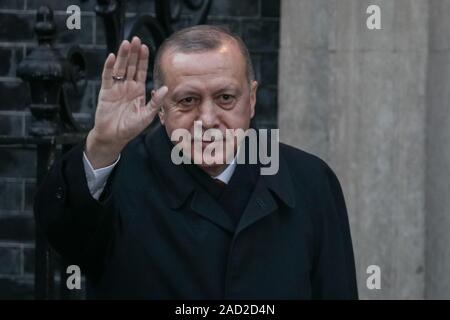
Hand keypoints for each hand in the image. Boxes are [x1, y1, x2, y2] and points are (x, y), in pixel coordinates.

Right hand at [86, 36, 167, 168]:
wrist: (113, 137)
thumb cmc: (131, 128)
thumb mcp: (147, 115)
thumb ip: (156, 102)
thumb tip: (166, 88)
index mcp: (138, 90)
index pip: (141, 71)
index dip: (143, 59)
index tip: (145, 47)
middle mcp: (127, 86)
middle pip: (130, 66)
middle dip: (133, 53)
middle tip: (135, 39)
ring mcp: (116, 88)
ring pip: (119, 68)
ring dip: (122, 56)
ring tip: (125, 43)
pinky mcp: (105, 92)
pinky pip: (107, 77)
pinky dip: (109, 67)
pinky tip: (112, 57)